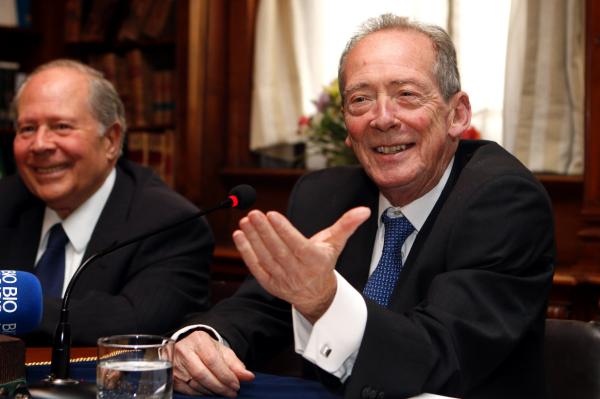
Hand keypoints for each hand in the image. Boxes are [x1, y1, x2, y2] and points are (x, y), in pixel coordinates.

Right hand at [173, 331, 254, 396]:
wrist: (185, 345)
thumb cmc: (205, 348)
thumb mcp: (221, 351)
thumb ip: (235, 364)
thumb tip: (248, 376)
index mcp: (198, 340)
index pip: (213, 361)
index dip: (226, 376)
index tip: (236, 385)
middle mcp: (184, 350)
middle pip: (202, 374)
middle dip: (220, 386)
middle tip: (232, 393)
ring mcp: (174, 363)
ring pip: (194, 383)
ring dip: (212, 392)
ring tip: (224, 393)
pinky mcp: (171, 375)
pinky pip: (187, 390)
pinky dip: (201, 394)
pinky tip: (210, 393)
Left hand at [232, 207, 370, 322]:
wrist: (316, 294)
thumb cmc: (324, 262)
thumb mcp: (336, 243)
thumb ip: (347, 225)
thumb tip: (364, 210)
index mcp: (315, 260)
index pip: (297, 245)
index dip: (284, 230)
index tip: (272, 214)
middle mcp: (298, 271)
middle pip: (278, 250)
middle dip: (264, 231)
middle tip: (253, 214)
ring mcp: (282, 279)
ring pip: (265, 257)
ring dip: (253, 239)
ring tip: (245, 221)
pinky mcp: (269, 283)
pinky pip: (256, 267)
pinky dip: (246, 252)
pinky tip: (240, 235)